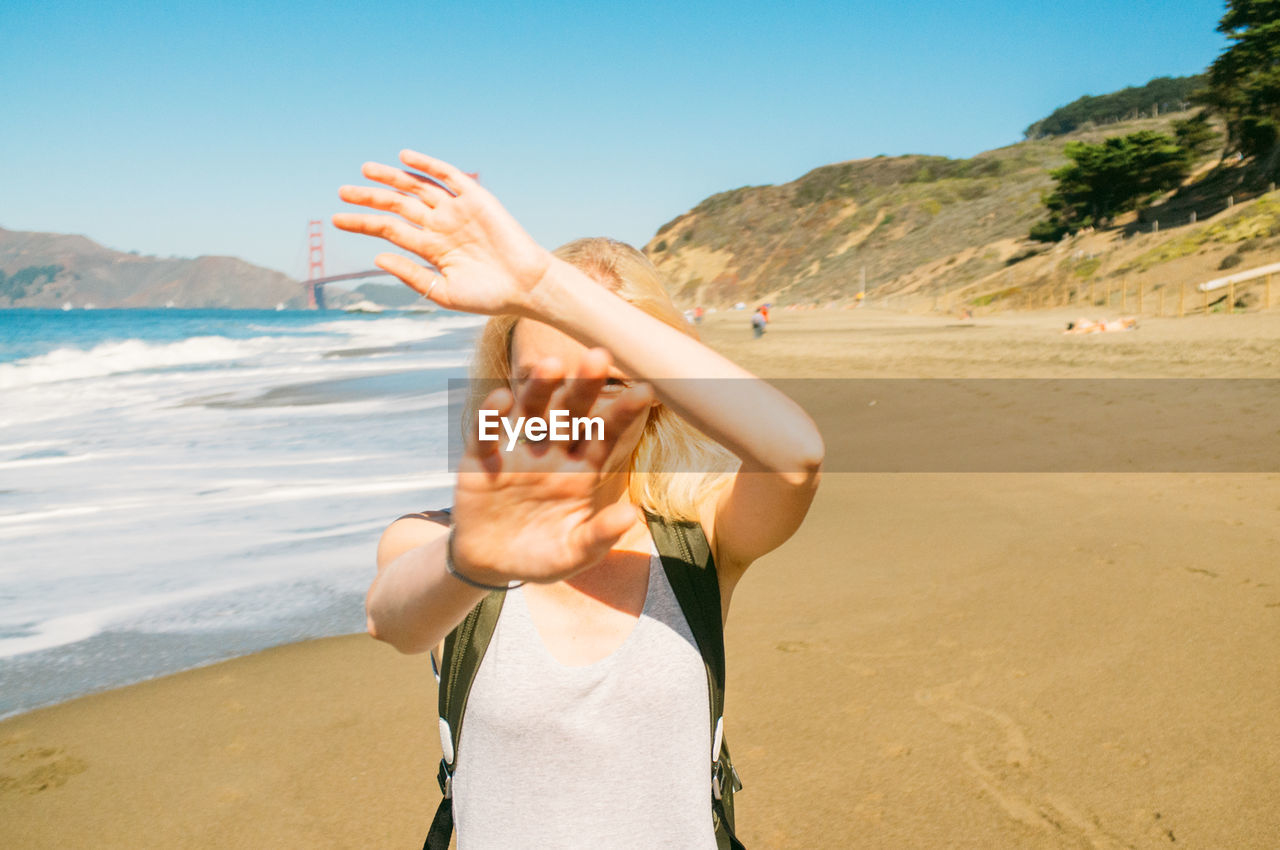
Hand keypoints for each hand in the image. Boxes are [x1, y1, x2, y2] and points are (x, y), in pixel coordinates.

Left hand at [333, 150, 552, 315]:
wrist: (526, 287)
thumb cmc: (489, 296)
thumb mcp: (443, 292)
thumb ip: (412, 276)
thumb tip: (378, 256)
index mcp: (430, 249)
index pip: (389, 230)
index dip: (363, 223)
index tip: (336, 219)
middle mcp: (440, 226)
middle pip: (398, 204)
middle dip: (370, 197)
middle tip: (342, 191)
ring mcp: (456, 210)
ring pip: (417, 187)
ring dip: (392, 177)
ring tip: (366, 170)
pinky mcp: (476, 199)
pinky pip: (448, 177)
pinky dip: (428, 166)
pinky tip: (405, 157)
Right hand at [449, 349, 652, 584]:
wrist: (491, 565)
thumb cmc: (541, 556)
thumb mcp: (574, 554)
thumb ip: (599, 536)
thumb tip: (631, 515)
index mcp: (581, 470)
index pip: (605, 435)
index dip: (622, 413)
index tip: (645, 391)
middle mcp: (552, 452)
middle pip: (570, 413)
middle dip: (584, 386)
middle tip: (599, 356)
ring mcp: (516, 451)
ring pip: (530, 413)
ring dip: (539, 389)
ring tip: (550, 365)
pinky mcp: (480, 460)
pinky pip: (487, 434)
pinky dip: (491, 416)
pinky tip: (500, 399)